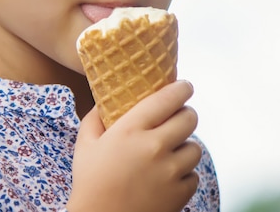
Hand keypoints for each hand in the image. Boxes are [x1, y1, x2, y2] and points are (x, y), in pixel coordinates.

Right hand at [67, 81, 200, 211]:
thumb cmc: (90, 185)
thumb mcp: (85, 146)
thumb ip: (95, 118)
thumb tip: (105, 99)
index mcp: (131, 130)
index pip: (168, 98)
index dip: (182, 88)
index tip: (184, 86)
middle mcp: (154, 147)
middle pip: (189, 118)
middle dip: (185, 115)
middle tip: (177, 118)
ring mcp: (170, 172)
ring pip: (194, 147)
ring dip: (184, 147)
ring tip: (169, 153)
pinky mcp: (180, 193)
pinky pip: (193, 175)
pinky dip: (183, 175)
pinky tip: (166, 178)